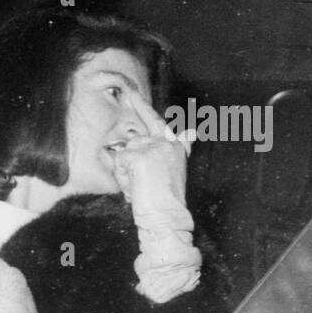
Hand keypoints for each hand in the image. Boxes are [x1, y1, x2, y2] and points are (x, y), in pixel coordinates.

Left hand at [109, 89, 192, 212]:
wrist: (166, 217)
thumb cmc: (167, 201)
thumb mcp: (174, 171)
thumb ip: (180, 148)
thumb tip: (193, 130)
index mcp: (176, 148)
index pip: (161, 124)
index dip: (145, 108)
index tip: (135, 95)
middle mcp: (167, 143)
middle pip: (137, 135)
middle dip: (134, 122)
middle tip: (130, 97)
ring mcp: (153, 147)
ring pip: (124, 152)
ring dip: (126, 172)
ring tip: (140, 187)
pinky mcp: (138, 156)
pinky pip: (118, 163)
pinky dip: (122, 179)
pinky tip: (135, 188)